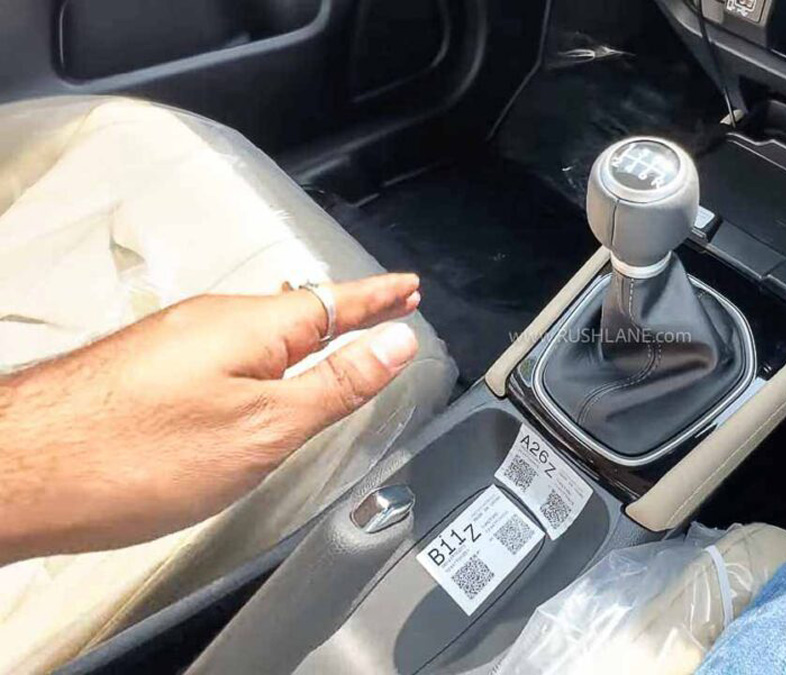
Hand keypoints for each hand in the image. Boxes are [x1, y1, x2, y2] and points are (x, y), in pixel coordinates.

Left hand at [0, 274, 422, 562]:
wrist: (21, 470)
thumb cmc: (136, 455)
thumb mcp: (264, 429)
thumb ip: (334, 386)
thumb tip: (396, 344)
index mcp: (252, 328)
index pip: (338, 301)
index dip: (380, 297)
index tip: (411, 287)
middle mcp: (212, 321)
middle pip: (300, 309)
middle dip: (351, 310)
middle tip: (390, 306)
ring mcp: (176, 340)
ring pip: (261, 329)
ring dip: (308, 331)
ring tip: (340, 336)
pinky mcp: (149, 367)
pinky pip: (228, 346)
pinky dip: (266, 352)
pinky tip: (262, 371)